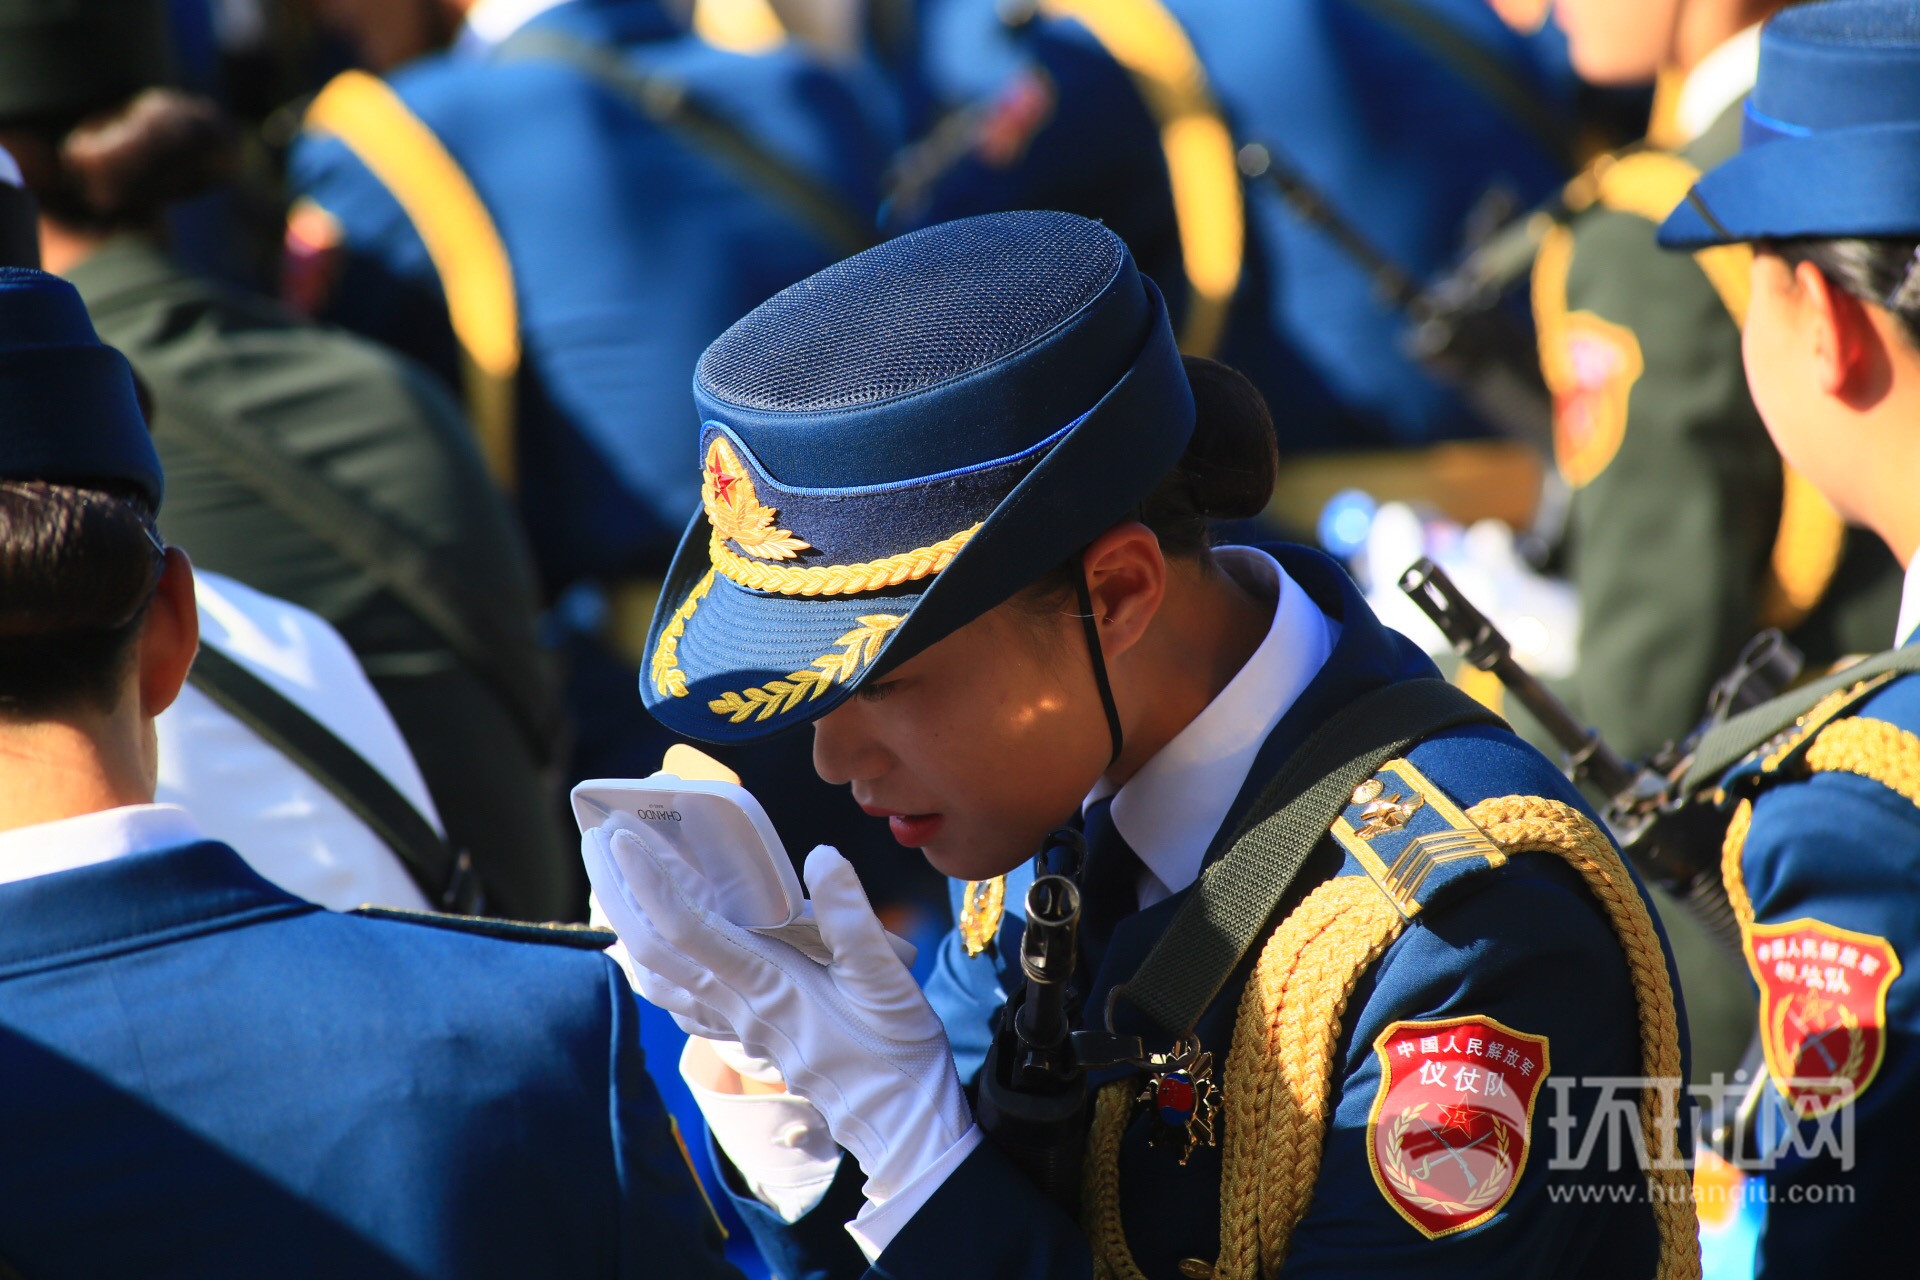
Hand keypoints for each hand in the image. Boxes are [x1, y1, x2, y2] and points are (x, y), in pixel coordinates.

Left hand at [592, 832, 973, 1202]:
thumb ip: (851, 917)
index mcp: (769, 987)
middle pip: (654, 953)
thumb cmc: (896, 1048)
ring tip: (609, 887)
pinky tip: (648, 955)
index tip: (623, 839)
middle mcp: (739, 1008)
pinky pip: (678, 1004)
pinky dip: (651, 972)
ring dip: (626, 930)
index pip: (689, 931)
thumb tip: (820, 858)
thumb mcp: (888, 977)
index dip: (651, 883)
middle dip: (618, 896)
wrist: (898, 1118)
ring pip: (658, 980)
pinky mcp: (747, 1036)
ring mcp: (737, 1027)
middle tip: (595, 844)